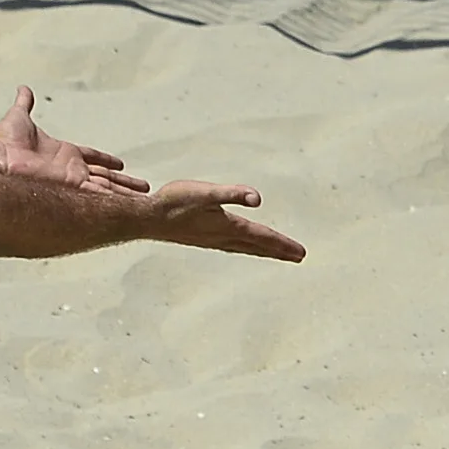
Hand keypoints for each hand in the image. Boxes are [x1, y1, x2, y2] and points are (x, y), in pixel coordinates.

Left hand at [0, 86, 149, 194]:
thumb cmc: (4, 143)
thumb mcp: (18, 118)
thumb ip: (24, 104)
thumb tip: (23, 90)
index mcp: (64, 155)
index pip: (91, 158)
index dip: (105, 161)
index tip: (120, 164)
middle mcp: (71, 170)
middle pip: (105, 177)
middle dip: (124, 184)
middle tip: (144, 189)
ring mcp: (73, 182)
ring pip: (108, 188)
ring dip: (126, 194)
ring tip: (146, 199)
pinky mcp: (73, 190)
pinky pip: (101, 195)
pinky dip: (116, 200)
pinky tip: (131, 206)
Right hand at [148, 181, 305, 262]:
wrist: (147, 218)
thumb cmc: (174, 202)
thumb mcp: (205, 192)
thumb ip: (232, 193)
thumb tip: (257, 198)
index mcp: (228, 226)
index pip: (262, 236)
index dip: (282, 244)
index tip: (301, 253)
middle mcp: (222, 236)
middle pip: (257, 246)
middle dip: (279, 251)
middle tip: (298, 257)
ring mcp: (211, 239)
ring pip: (245, 248)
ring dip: (263, 250)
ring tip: (277, 253)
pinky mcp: (202, 237)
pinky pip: (231, 246)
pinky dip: (244, 247)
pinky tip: (240, 245)